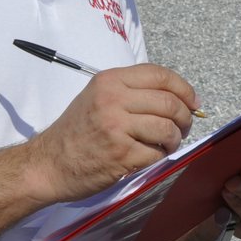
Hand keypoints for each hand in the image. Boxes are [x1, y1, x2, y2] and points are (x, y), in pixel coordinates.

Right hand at [23, 64, 197, 205]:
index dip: (184, 89)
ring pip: (167, 128)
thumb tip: (178, 97)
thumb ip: (132, 91)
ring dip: (175, 139)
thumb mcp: (98, 96)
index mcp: (110, 81)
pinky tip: (151, 156)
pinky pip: (156, 153)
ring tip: (169, 143)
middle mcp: (113, 100)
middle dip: (185, 117)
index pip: (160, 75)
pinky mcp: (120, 154)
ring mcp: (117, 127)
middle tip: (184, 127)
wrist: (47, 164)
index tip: (194, 102)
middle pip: (169, 102)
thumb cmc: (76, 131)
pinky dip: (160, 156)